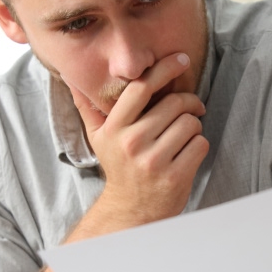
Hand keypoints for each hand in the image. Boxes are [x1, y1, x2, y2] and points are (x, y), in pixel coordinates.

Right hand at [74, 53, 209, 227]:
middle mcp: (133, 143)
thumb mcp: (98, 138)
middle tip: (191, 108)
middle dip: (188, 102)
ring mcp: (154, 161)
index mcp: (115, 128)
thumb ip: (88, 107)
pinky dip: (199, 145)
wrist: (131, 211)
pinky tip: (187, 152)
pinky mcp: (175, 176)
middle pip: (175, 103)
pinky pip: (200, 144)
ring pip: (191, 123)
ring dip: (194, 126)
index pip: (141, 87)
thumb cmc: (119, 167)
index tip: (181, 60)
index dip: (164, 68)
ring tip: (183, 136)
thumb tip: (71, 78)